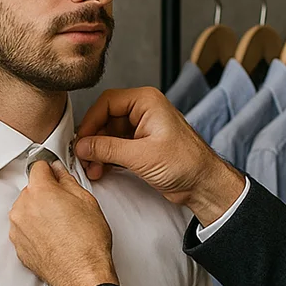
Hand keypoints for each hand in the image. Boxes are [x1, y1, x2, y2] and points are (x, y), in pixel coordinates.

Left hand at [9, 160, 118, 285]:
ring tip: (61, 226)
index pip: (37, 167)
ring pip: (26, 210)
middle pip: (31, 190)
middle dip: (45, 194)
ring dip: (39, 213)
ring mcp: (18, 229)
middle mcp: (23, 208)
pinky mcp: (18, 246)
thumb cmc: (87, 244)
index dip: (50, 170)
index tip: (54, 174)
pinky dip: (35, 231)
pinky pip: (24, 230)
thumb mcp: (86, 201)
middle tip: (65, 206)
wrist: (82, 275)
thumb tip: (59, 173)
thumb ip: (67, 180)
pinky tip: (54, 237)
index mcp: (40, 192)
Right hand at [74, 87, 244, 226]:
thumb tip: (82, 145)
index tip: (81, 140)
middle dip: (93, 140)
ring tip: (93, 169)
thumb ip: (108, 148)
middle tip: (84, 158)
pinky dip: (106, 158)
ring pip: (108, 134)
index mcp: (146, 101)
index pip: (107, 102)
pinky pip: (116, 146)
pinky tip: (101, 170)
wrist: (204, 184)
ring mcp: (142, 128)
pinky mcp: (141, 145)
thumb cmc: (187, 163)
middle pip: (105, 118)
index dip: (91, 121)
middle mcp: (143, 111)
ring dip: (98, 152)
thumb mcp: (141, 156)